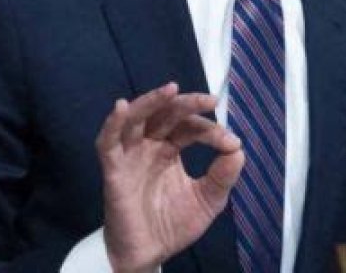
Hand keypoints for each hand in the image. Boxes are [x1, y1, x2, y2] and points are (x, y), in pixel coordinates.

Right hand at [95, 82, 244, 272]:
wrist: (148, 256)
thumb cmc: (172, 225)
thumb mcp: (208, 200)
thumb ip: (223, 176)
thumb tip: (238, 150)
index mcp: (170, 149)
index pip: (189, 127)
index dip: (210, 130)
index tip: (231, 143)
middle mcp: (149, 145)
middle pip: (165, 114)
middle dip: (187, 104)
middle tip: (209, 100)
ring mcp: (130, 155)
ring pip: (137, 118)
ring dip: (152, 101)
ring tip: (171, 89)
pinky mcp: (113, 170)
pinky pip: (107, 142)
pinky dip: (113, 123)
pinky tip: (122, 107)